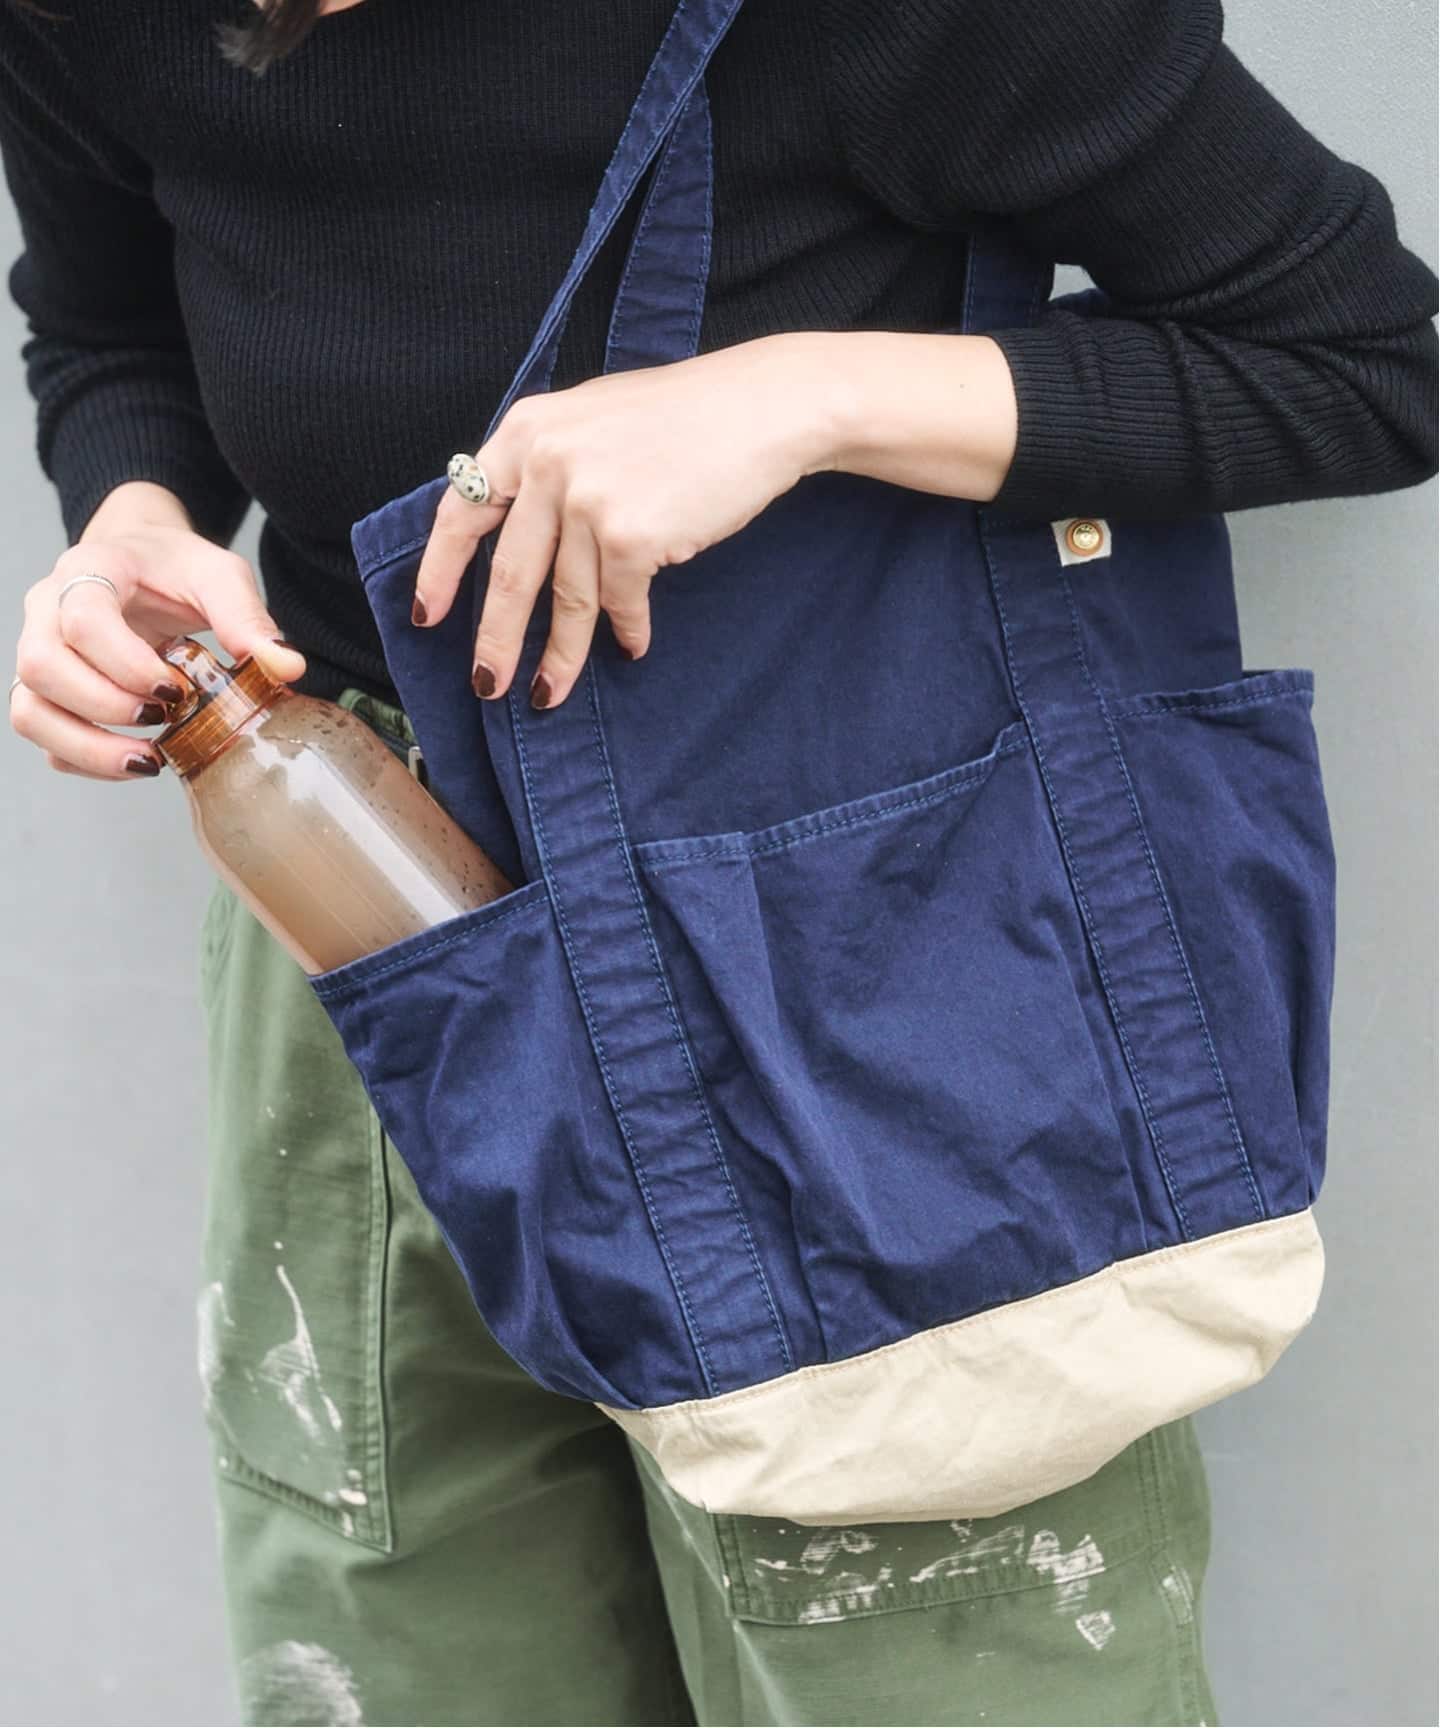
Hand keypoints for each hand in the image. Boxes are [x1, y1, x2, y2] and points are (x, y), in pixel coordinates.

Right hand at [10, 482, 304, 780]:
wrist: (139, 559)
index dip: (127, 664)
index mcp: (90, 570)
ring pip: (28, 709)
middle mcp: (47, 609)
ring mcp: (39, 649)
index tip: (176, 689)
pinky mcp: (45, 687)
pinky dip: (83, 758)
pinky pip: (41, 732)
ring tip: (149, 759)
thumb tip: (286, 667)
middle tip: (163, 719)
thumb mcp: (219, 575)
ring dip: (86, 746)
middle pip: (41, 666)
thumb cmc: (174, 567)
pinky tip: (135, 760)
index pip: (83, 619)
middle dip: (104, 707)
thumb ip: (247, 616)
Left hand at [413, 329, 1016, 710]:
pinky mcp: (632, 533)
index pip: (462, 510)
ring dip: (564, 653)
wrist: (761, 409)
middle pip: (510, 572)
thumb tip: (515, 543)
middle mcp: (547, 461)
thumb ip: (548, 468)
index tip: (426, 618)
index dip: (440, 571)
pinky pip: (619, 601)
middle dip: (497, 639)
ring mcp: (588, 497)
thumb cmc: (684, 419)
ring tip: (553, 691)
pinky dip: (626, 629)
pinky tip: (633, 644)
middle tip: (487, 685)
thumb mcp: (593, 422)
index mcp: (526, 430)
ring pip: (567, 598)